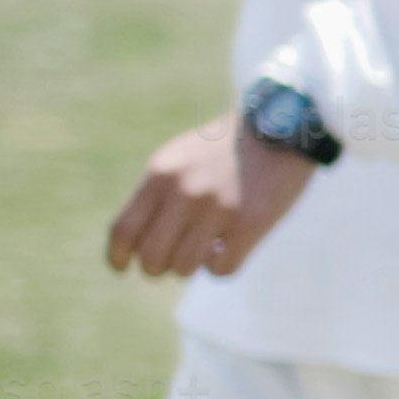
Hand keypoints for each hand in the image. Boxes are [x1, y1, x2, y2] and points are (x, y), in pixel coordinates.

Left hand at [105, 115, 317, 279]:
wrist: (281, 129)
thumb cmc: (225, 149)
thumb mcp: (178, 159)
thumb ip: (156, 194)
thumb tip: (133, 243)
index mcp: (161, 175)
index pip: (123, 231)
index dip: (117, 257)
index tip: (122, 267)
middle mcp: (184, 192)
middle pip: (151, 257)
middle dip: (158, 267)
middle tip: (173, 258)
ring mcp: (217, 209)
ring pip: (184, 268)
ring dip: (192, 265)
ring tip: (205, 247)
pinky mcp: (249, 224)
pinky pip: (221, 269)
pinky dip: (222, 265)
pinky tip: (230, 247)